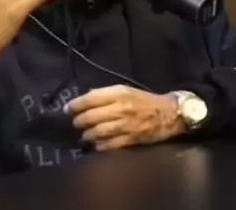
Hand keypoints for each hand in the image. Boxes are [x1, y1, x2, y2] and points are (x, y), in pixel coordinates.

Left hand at [65, 85, 186, 151]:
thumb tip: (86, 96)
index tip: (67, 109)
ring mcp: (125, 125)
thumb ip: (106, 93)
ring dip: (87, 135)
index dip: (76, 104)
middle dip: (79, 121)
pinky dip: (99, 145)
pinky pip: (109, 144)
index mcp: (119, 93)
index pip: (91, 99)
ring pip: (97, 132)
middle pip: (91, 117)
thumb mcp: (126, 90)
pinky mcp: (130, 139)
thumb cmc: (145, 100)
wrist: (168, 114)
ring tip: (84, 135)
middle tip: (75, 123)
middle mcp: (120, 108)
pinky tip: (96, 144)